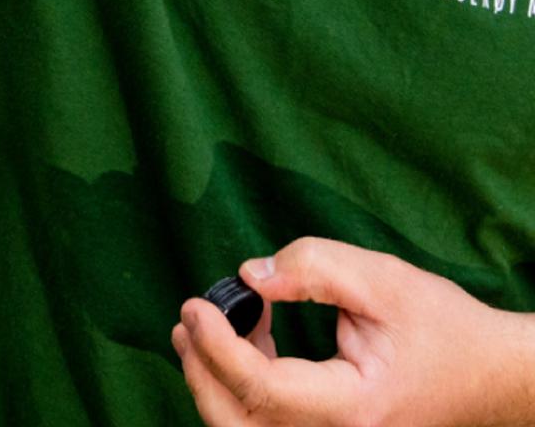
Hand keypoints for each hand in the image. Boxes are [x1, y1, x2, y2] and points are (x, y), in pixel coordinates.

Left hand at [173, 236, 534, 424]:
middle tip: (189, 318)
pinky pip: (271, 424)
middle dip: (201, 371)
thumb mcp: (383, 281)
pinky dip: (244, 388)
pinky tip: (248, 340)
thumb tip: (250, 275)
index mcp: (353, 407)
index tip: (194, 304)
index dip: (216, 345)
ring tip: (202, 328)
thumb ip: (313, 268)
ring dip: (215, 381)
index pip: (262, 389)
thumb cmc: (444, 329)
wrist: (492, 375)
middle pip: (241, 423)